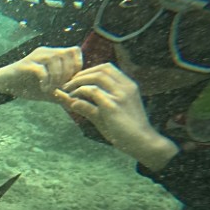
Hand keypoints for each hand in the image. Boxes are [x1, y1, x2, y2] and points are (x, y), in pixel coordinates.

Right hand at [0, 46, 82, 100]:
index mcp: (54, 54)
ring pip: (54, 59)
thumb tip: (77, 103)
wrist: (6, 83)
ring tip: (52, 88)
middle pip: (66, 54)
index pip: (74, 51)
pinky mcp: (26, 65)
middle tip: (61, 87)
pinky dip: (45, 80)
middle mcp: (46, 52)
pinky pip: (41, 69)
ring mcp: (35, 57)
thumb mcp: (49, 91)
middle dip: (67, 73)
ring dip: (57, 76)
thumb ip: (63, 95)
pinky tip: (43, 89)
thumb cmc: (28, 86)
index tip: (69, 81)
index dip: (77, 66)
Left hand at [58, 62, 178, 170]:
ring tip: (67, 91)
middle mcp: (125, 87)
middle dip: (81, 75)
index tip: (76, 80)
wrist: (142, 142)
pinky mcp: (112, 106)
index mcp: (128, 86)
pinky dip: (80, 93)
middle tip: (67, 85)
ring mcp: (120, 96)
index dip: (89, 71)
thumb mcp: (106, 115)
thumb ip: (90, 106)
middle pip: (100, 70)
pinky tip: (73, 101)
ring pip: (96, 78)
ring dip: (78, 83)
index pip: (107, 68)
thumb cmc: (124, 130)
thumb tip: (71, 102)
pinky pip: (93, 92)